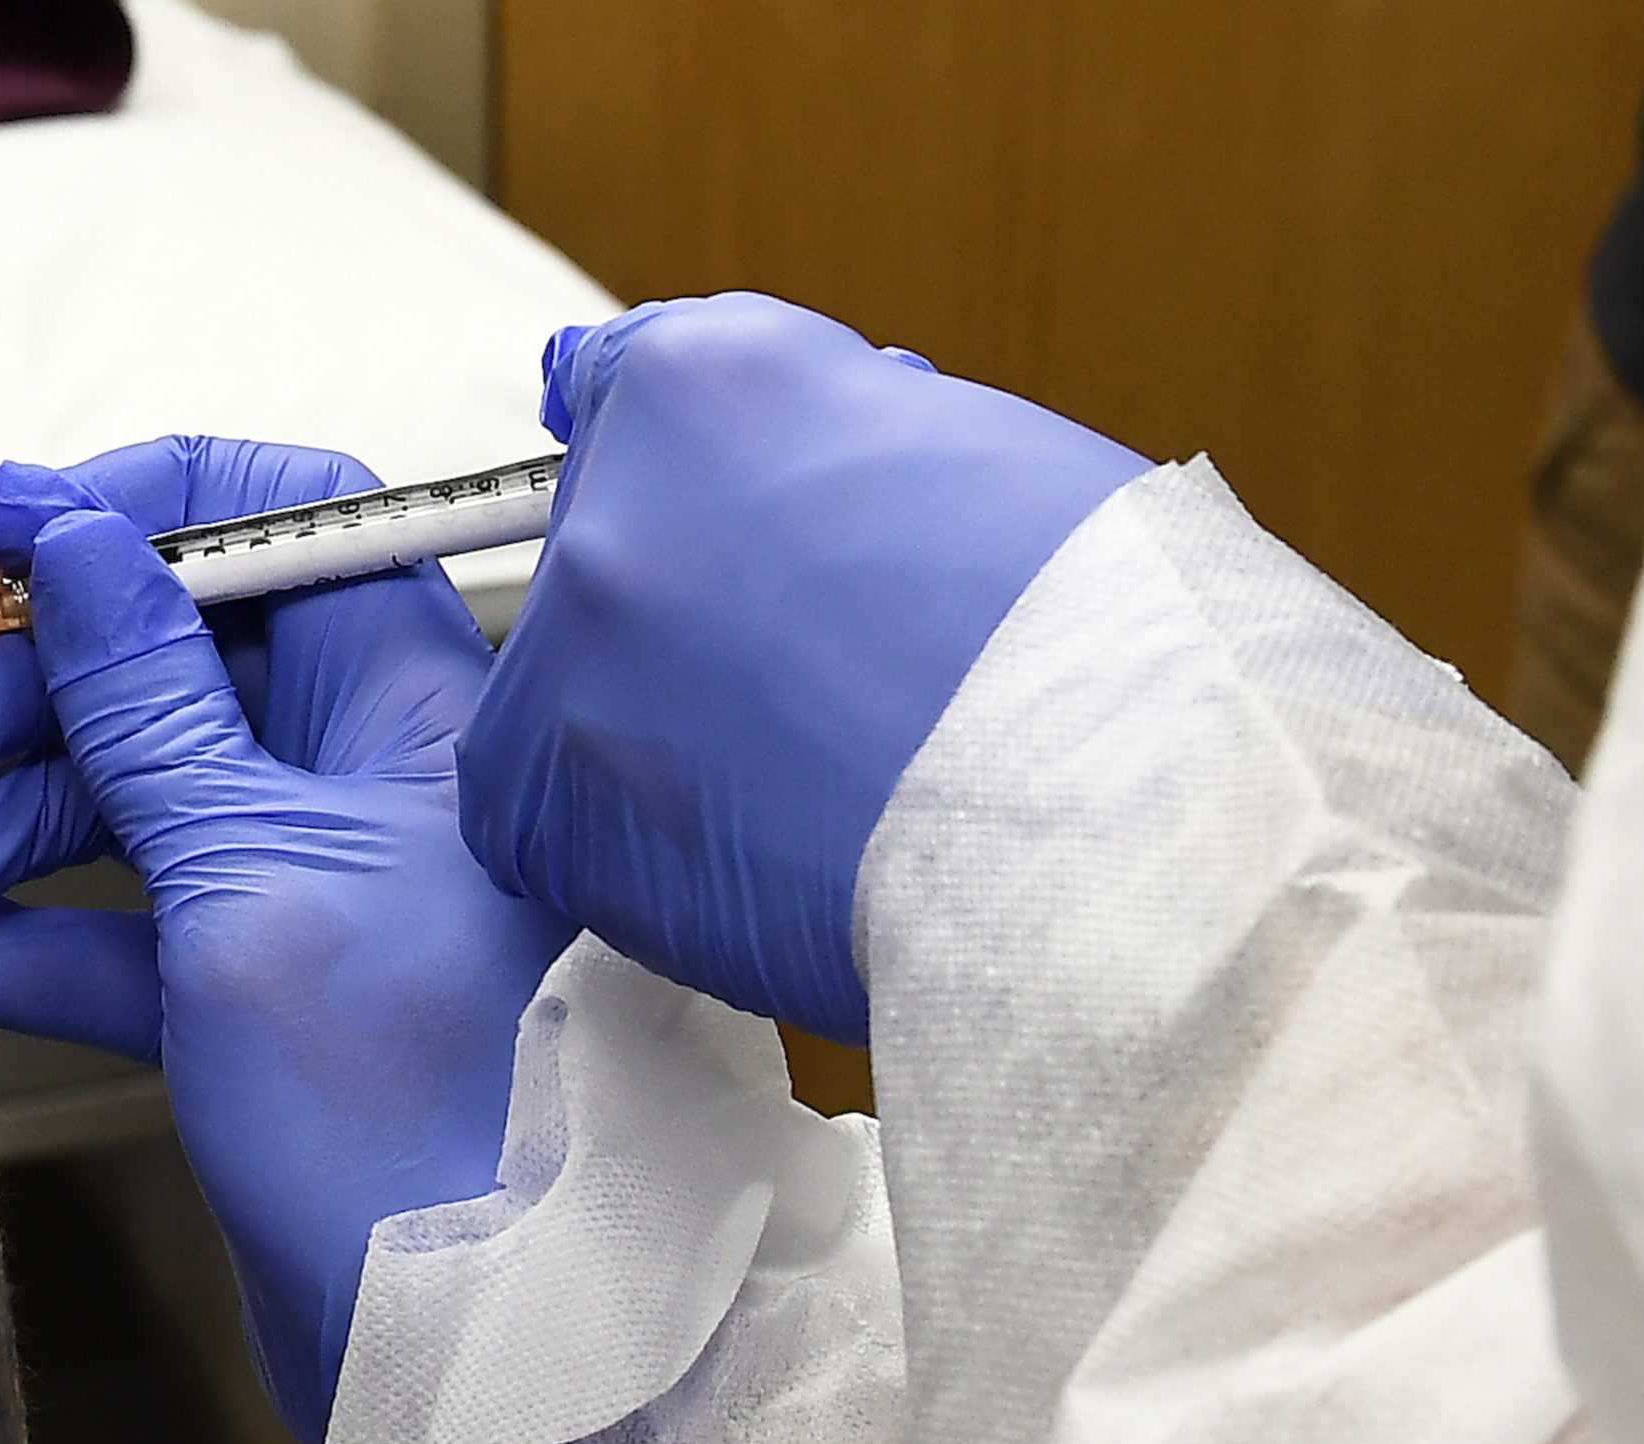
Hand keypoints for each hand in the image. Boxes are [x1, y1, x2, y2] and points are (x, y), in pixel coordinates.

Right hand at [0, 439, 574, 1443]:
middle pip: (175, 664)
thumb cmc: (397, 1102)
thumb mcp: (247, 875)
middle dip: (19, 699)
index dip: (135, 507)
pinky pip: (128, 930)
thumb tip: (77, 544)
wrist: (460, 1356)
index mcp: (419, 707)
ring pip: (132, 802)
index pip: (287, 521)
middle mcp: (374, 779)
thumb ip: (150, 707)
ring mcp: (314, 891)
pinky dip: (26, 939)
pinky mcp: (261, 997)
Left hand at [461, 292, 1151, 1043]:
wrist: (1096, 802)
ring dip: (665, 750)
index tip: (746, 549)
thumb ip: (832, 428)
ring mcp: (566, 662)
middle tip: (828, 694)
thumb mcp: (967, 445)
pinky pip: (567, 836)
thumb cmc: (1090, 629)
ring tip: (816, 792)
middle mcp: (609, 503)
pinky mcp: (547, 813)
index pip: (627, 401)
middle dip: (694, 629)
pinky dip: (655, 857)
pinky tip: (775, 861)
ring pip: (575, 711)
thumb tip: (766, 424)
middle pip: (608, 565)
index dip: (704, 493)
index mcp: (710, 383)